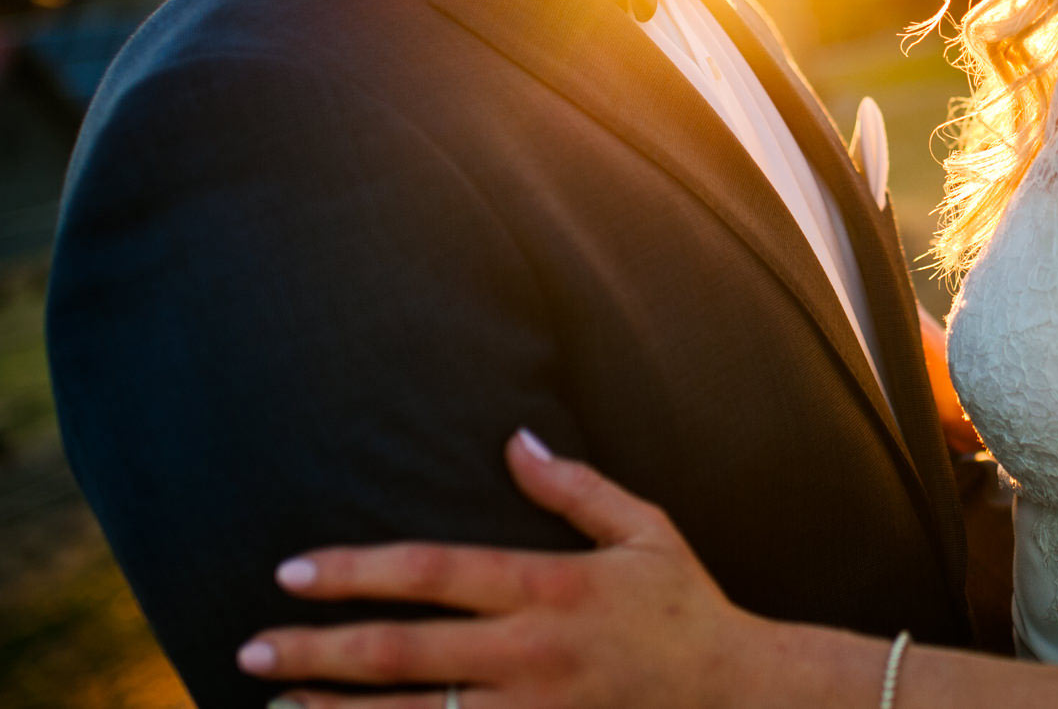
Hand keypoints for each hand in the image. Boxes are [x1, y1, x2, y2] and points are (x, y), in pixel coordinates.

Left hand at [238, 430, 762, 707]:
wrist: (743, 697)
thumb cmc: (687, 608)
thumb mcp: (645, 531)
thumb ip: (574, 488)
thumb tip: (514, 439)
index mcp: (550, 587)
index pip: (431, 572)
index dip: (354, 572)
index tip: (291, 573)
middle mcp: (530, 653)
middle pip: (401, 653)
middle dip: (316, 652)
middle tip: (249, 650)